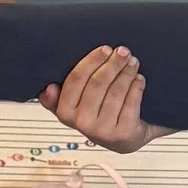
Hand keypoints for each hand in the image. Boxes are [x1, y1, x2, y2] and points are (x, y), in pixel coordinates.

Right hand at [41, 46, 162, 150]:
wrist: (126, 139)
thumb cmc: (100, 114)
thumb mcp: (76, 106)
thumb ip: (58, 96)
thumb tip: (48, 88)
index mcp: (65, 112)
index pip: (75, 80)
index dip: (91, 61)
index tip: (105, 48)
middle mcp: (82, 124)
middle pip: (97, 83)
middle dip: (113, 63)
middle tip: (123, 51)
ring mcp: (103, 131)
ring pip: (115, 92)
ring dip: (126, 72)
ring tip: (133, 62)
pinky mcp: (123, 134)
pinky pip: (131, 103)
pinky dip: (136, 87)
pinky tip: (139, 78)